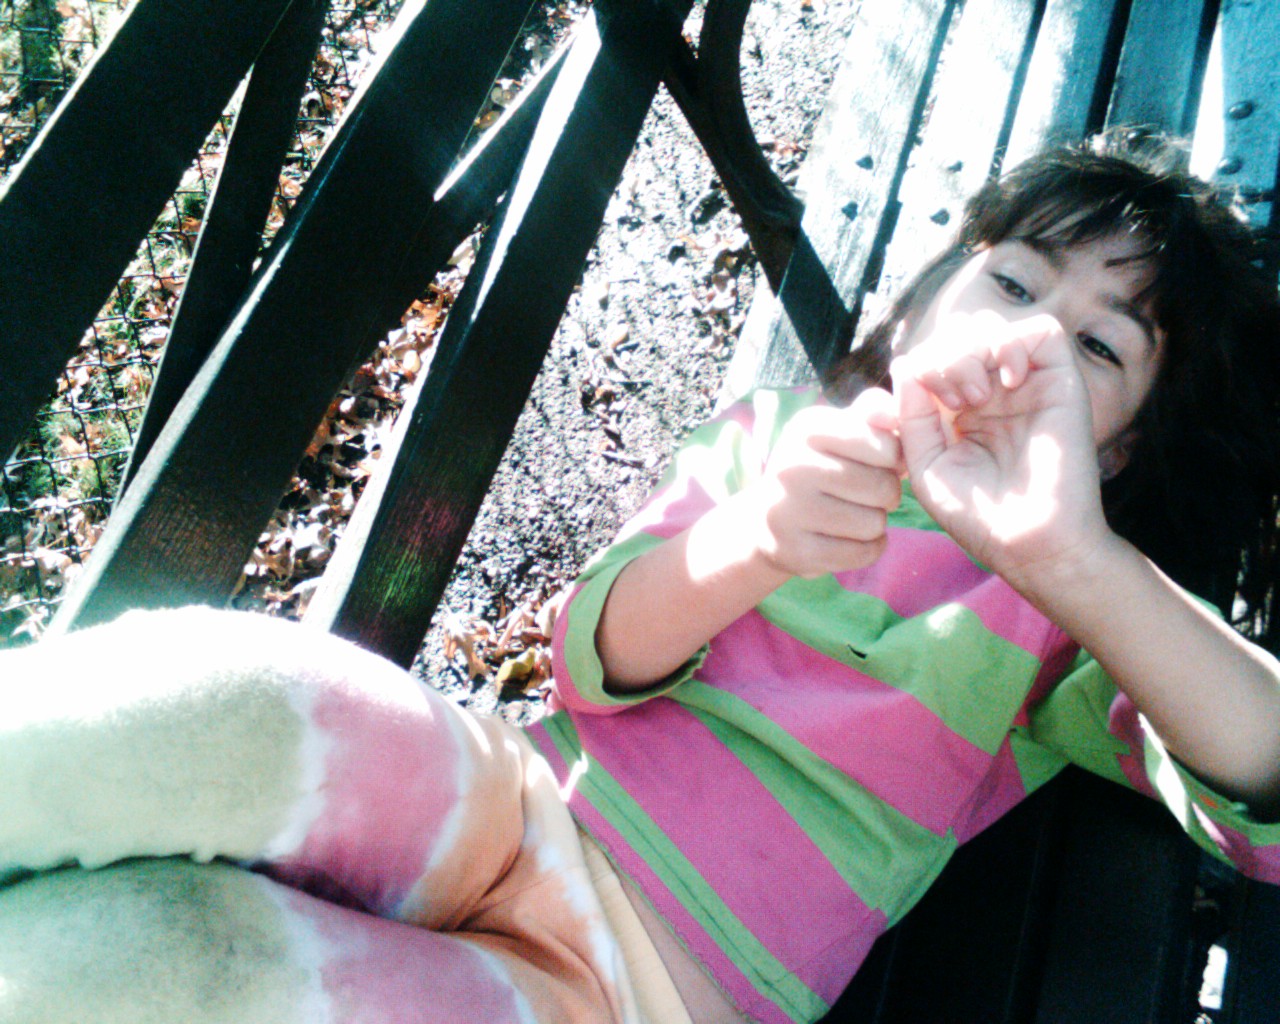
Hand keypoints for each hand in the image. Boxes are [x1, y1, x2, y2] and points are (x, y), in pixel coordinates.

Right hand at [743, 388, 902, 578]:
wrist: (769, 519)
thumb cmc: (821, 468)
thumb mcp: (840, 431)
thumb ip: (871, 413)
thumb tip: (891, 411)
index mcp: (806, 429)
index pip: (886, 446)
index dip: (895, 459)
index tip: (880, 462)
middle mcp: (791, 466)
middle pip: (882, 487)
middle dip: (887, 494)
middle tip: (868, 494)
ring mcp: (788, 512)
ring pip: (874, 523)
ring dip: (876, 523)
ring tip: (856, 515)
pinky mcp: (795, 551)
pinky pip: (862, 553)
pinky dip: (869, 548)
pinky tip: (852, 539)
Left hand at [891, 312, 1109, 587]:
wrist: (1031, 543)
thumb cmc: (979, 516)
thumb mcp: (926, 465)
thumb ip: (911, 416)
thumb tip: (904, 364)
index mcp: (958, 409)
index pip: (931, 356)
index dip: (920, 368)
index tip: (925, 408)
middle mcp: (992, 391)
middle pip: (956, 333)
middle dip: (941, 357)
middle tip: (953, 401)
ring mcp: (1026, 384)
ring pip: (991, 327)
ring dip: (970, 351)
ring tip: (975, 396)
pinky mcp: (1062, 381)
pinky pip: (1042, 331)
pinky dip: (1013, 344)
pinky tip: (1007, 381)